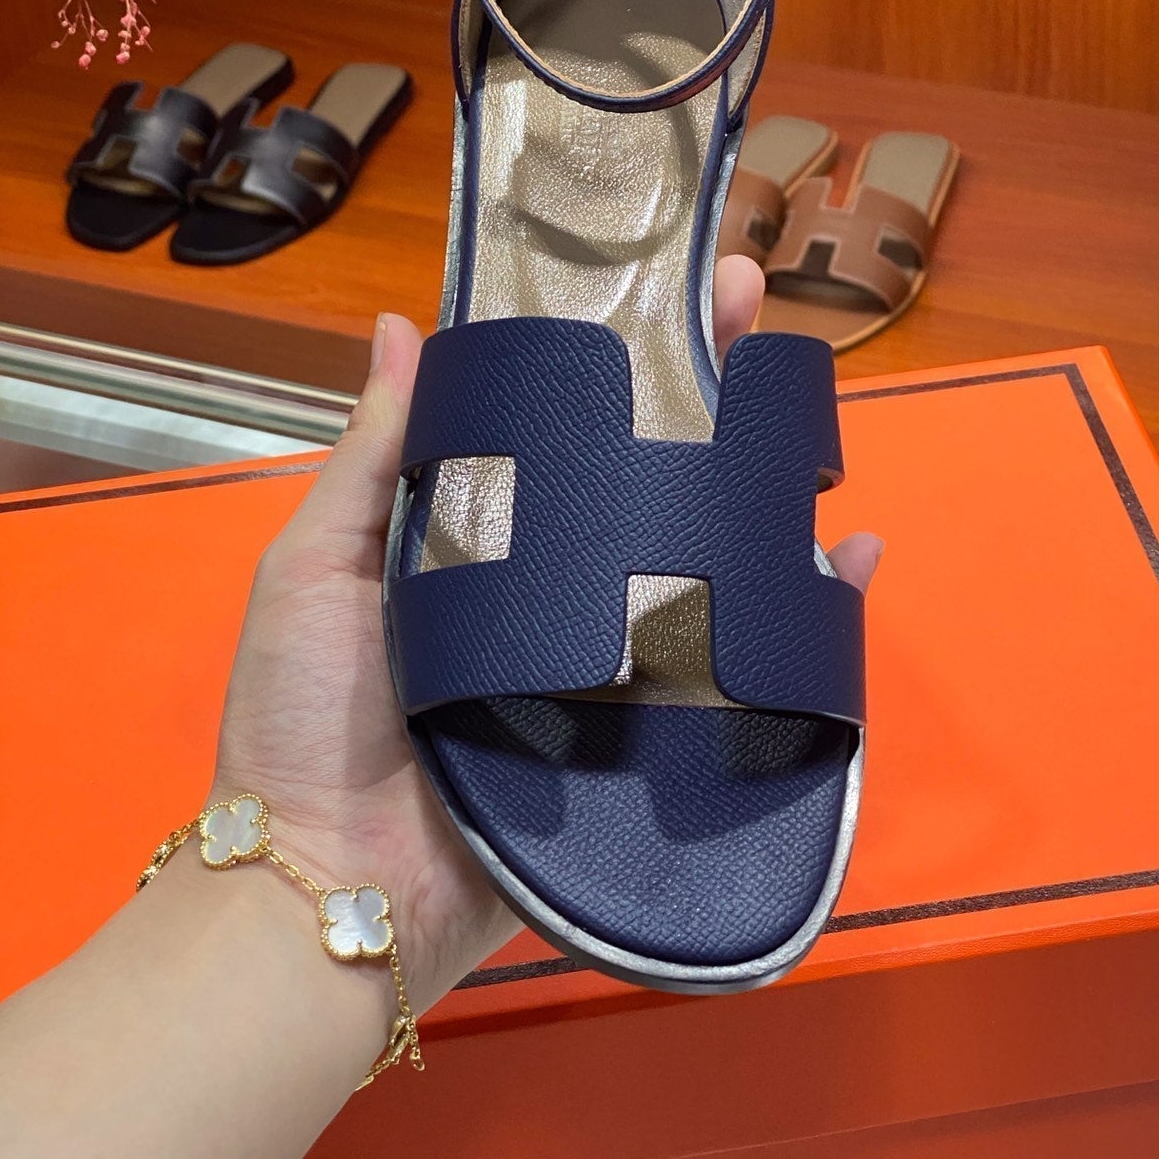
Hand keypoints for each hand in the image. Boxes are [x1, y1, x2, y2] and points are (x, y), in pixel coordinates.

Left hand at [212, 254, 881, 1010]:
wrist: (334, 885)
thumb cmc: (307, 715)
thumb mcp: (316, 566)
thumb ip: (373, 455)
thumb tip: (396, 325)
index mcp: (480, 533)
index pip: (557, 415)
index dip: (608, 346)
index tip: (654, 274)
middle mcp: (556, 581)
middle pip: (647, 464)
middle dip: (703, 377)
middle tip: (753, 303)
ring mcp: (613, 652)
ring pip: (708, 547)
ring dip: (764, 471)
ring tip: (802, 402)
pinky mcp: (655, 727)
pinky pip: (745, 660)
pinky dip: (810, 613)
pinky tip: (851, 556)